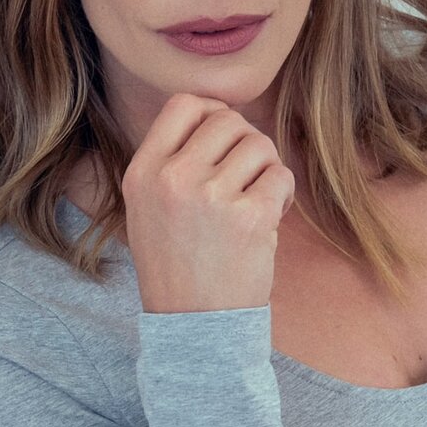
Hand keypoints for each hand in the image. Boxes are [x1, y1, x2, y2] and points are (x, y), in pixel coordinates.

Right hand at [121, 92, 295, 312]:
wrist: (193, 322)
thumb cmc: (177, 263)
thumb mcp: (147, 206)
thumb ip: (172, 160)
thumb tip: (221, 115)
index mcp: (143, 172)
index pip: (183, 104)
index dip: (212, 113)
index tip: (223, 140)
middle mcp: (173, 178)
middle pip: (228, 120)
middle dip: (246, 143)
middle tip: (246, 176)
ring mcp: (211, 197)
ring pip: (260, 144)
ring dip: (267, 168)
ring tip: (258, 198)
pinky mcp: (248, 218)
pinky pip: (281, 176)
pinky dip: (283, 193)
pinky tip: (271, 215)